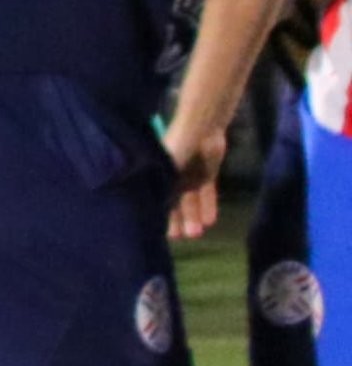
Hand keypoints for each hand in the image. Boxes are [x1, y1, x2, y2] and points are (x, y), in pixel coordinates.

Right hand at [168, 119, 227, 240]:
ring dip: (194, 216)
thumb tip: (156, 211)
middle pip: (175, 202)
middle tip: (182, 237)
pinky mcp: (207, 174)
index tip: (161, 232)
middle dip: (179, 220)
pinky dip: (208, 206)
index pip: (158, 198)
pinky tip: (210, 221)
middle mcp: (172, 176)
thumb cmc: (178, 147)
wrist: (202, 128)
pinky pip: (207, 193)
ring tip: (197, 233)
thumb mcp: (166, 169)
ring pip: (192, 201)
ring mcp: (190, 175)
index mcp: (157, 173)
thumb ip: (163, 189)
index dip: (161, 215)